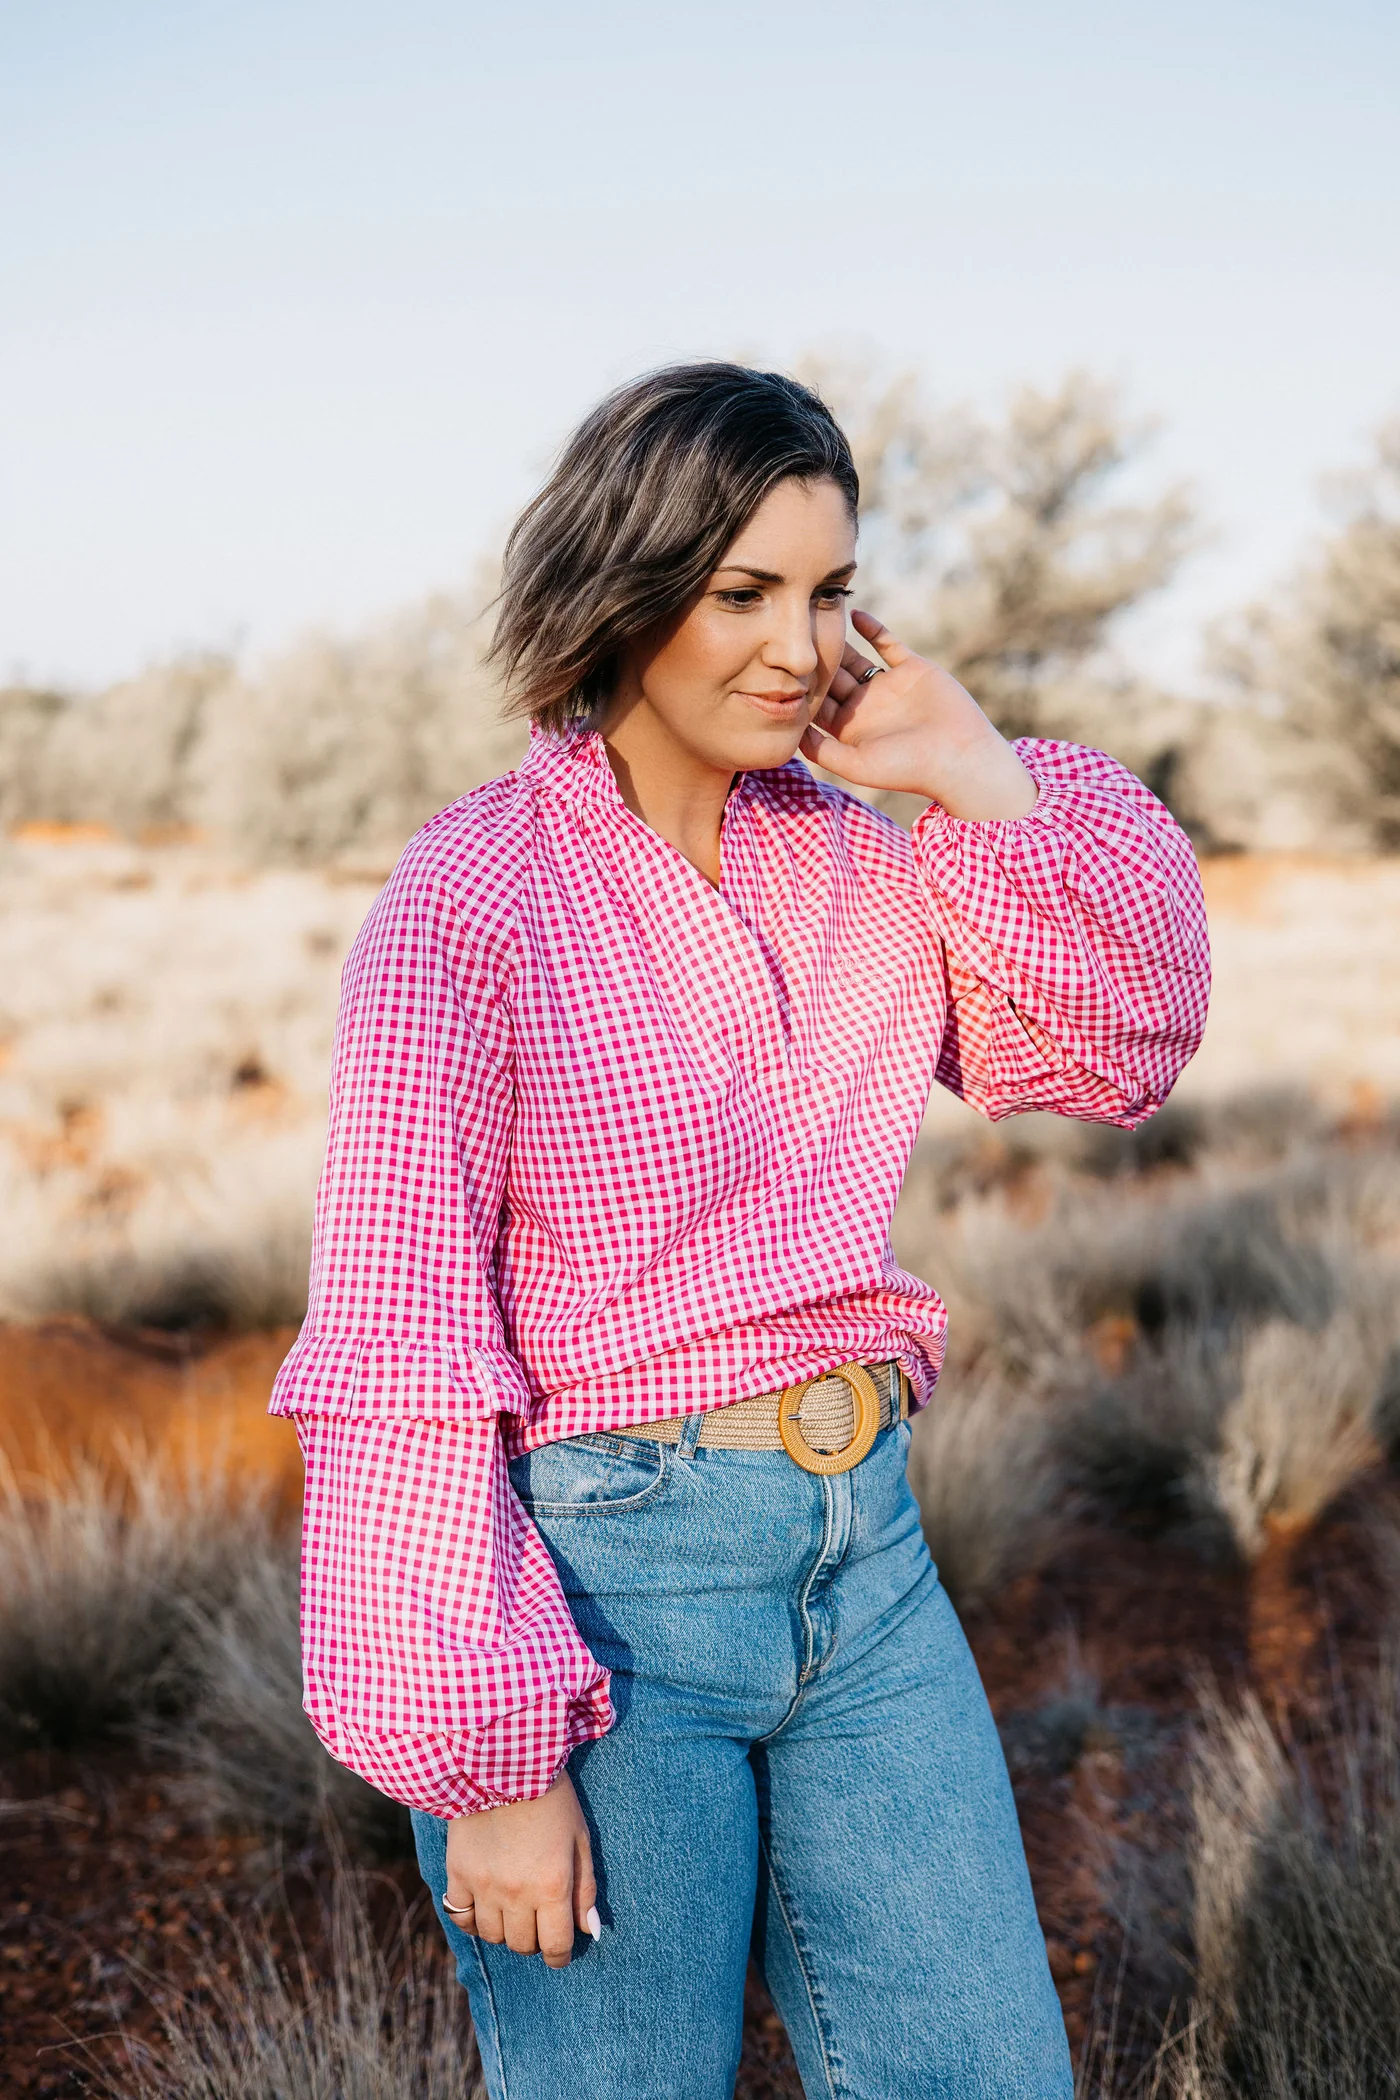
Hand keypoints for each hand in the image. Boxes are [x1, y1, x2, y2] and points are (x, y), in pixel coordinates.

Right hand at [445, 1771, 599, 1969]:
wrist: (502, 1760)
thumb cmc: (550, 1797)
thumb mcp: (580, 1837)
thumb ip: (585, 1888)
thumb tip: (588, 1932)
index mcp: (552, 1885)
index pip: (555, 1946)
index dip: (560, 1956)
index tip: (560, 1951)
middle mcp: (517, 1893)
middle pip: (522, 1945)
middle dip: (534, 1940)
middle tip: (539, 1920)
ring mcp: (484, 1886)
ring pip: (492, 1936)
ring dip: (505, 1929)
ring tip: (513, 1909)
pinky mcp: (458, 1873)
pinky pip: (461, 1917)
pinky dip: (473, 1918)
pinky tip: (484, 1904)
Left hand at [800, 609, 1038, 819]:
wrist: (960, 757)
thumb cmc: (908, 769)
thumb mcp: (857, 765)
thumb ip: (823, 751)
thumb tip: (791, 733)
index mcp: (850, 730)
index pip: (816, 704)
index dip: (798, 688)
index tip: (775, 669)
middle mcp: (866, 707)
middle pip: (831, 677)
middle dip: (812, 660)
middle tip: (788, 634)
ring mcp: (889, 686)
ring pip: (855, 658)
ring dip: (838, 641)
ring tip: (814, 618)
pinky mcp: (913, 669)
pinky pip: (888, 643)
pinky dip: (873, 628)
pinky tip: (855, 614)